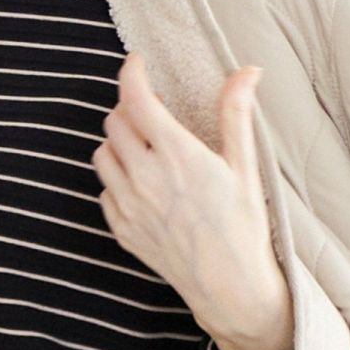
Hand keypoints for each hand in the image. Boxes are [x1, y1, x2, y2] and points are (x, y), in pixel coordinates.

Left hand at [92, 52, 289, 349]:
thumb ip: (236, 115)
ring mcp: (129, 205)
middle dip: (131, 110)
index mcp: (177, 156)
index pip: (137, 99)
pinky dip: (117, 179)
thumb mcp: (245, 167)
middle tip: (153, 116)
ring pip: (102, 154)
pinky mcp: (122, 228)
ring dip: (118, 144)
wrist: (227, 286)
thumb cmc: (242, 227)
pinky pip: (104, 190)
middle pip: (115, 122)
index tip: (137, 63)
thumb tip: (247, 71)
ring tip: (145, 150)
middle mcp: (145, 177)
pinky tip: (143, 186)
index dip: (132, 73)